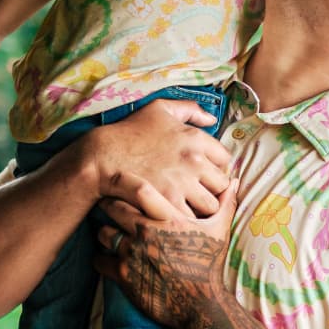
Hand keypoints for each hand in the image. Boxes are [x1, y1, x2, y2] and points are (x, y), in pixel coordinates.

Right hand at [79, 98, 232, 217]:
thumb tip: (211, 118)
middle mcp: (195, 160)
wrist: (103, 155)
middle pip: (222, 185)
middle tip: (197, 192)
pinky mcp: (169, 201)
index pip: (225, 159)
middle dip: (211, 190)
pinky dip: (186, 219)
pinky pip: (193, 218)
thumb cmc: (130, 131)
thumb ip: (190, 109)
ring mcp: (183, 182)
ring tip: (188, 206)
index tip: (202, 173)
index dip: (214, 168)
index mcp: (196, 138)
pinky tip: (176, 214)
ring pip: (211, 205)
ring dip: (201, 207)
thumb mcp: (160, 109)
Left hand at [95, 181, 238, 328]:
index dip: (126, 185)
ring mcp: (132, 254)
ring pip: (103, 233)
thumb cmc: (209, 265)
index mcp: (168, 218)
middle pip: (114, 208)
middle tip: (108, 206)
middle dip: (109, 206)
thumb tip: (235, 181)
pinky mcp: (122, 274)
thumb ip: (224, 203)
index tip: (122, 185)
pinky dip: (101, 258)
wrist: (200, 305)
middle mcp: (147, 233)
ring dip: (104, 232)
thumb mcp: (219, 231)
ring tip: (108, 233)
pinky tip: (106, 258)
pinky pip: (100, 259)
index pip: (138, 189)